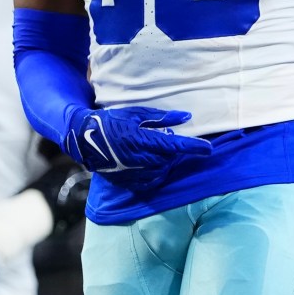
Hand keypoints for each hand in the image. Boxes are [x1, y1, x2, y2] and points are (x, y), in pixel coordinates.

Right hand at [64, 104, 212, 177]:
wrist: (84, 140)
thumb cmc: (111, 121)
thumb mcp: (134, 113)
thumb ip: (161, 117)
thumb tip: (186, 118)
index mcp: (140, 138)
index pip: (174, 145)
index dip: (193, 147)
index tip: (209, 149)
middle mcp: (137, 158)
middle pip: (169, 158)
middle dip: (173, 150)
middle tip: (164, 139)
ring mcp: (132, 172)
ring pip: (162, 170)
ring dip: (165, 161)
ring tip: (154, 150)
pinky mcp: (127, 181)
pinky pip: (151, 181)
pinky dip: (156, 173)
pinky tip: (151, 164)